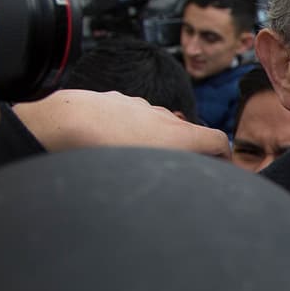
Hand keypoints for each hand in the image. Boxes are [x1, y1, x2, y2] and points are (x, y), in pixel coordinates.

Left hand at [13, 90, 229, 158]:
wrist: (66, 123)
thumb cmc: (106, 151)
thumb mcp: (148, 172)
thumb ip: (177, 176)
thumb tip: (190, 187)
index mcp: (180, 134)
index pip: (217, 140)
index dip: (223, 157)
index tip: (220, 171)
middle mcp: (165, 116)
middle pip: (188, 133)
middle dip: (187, 151)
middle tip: (173, 173)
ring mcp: (140, 106)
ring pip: (158, 125)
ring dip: (156, 141)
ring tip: (135, 160)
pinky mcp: (117, 102)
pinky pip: (132, 118)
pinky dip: (131, 131)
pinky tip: (110, 145)